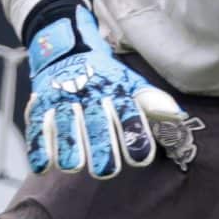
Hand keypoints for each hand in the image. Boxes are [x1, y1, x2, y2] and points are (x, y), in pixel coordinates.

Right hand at [24, 3, 199, 176]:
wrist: (67, 47)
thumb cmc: (106, 77)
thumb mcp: (132, 85)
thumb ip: (154, 104)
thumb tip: (179, 119)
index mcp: (116, 91)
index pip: (128, 113)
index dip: (134, 134)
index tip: (141, 158)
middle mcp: (90, 95)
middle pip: (96, 122)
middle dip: (101, 146)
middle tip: (106, 171)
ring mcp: (63, 99)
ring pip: (66, 124)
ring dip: (68, 146)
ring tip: (72, 167)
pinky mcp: (41, 106)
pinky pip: (38, 127)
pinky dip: (38, 147)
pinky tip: (42, 167)